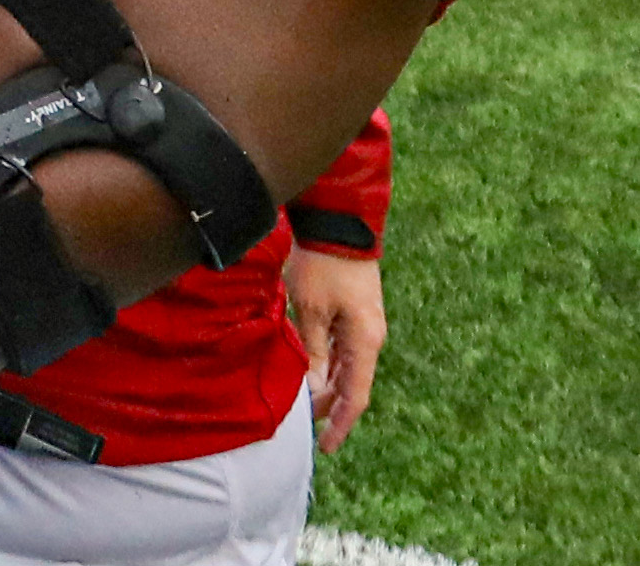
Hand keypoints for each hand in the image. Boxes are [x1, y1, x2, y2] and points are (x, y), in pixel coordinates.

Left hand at [285, 245, 386, 454]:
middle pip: (351, 384)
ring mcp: (365, 326)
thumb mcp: (311, 310)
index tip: (326, 447)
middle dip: (329, 406)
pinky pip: (343, 349)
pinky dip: (327, 364)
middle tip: (302, 422)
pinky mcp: (355, 313)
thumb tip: (313, 387)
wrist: (339, 226)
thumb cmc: (323, 266)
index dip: (340, 424)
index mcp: (365, 342)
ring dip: (327, 385)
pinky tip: (308, 369)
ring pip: (346, 367)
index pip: (356, 397)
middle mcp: (371, 339)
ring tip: (301, 400)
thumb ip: (314, 350)